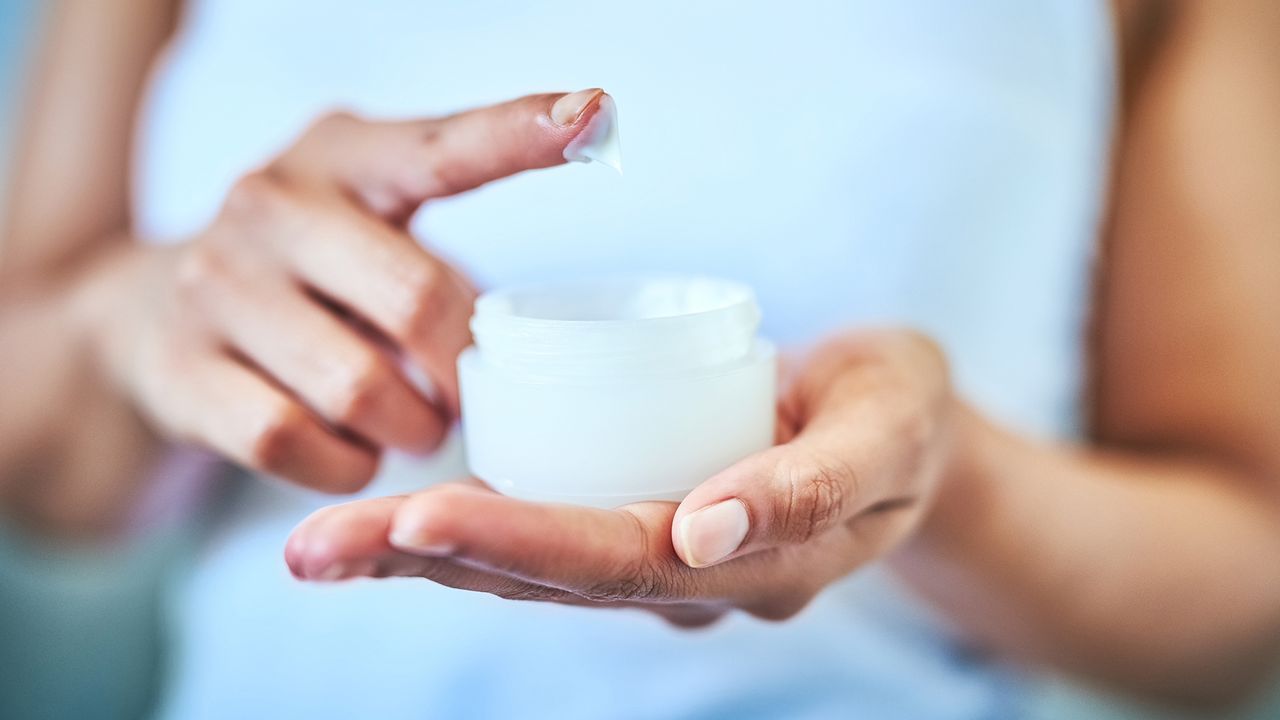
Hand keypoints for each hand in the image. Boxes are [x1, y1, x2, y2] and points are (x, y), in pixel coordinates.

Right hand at [85, 90, 614, 492]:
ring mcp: (215, 283)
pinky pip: (290, 441)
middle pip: (416, 299)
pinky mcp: (180, 367)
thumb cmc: (309, 275)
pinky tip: (352, 453)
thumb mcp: (367, 231)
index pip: (446, 146)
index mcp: (345, 157)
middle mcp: (271, 202)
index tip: (596, 115)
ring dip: (409, 429)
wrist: (150, 311)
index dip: (522, 130)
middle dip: (462, 371)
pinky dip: (342, 465)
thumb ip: (439, 266)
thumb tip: (520, 350)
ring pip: (357, 387)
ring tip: (412, 427)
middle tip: (464, 398)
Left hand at [286, 330, 956, 625]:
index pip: (620, 561)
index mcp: (751, 566)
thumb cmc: (900, 411)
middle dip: (426, 563)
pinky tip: (382, 523)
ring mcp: (658, 554)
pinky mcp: (635, 515)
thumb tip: (703, 527)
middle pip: (545, 578)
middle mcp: (688, 578)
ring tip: (312, 547)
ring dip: (418, 556)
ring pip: (527, 565)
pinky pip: (541, 529)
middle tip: (312, 550)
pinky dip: (461, 529)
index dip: (520, 544)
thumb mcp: (890, 426)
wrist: (903, 425)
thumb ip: (812, 481)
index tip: (420, 517)